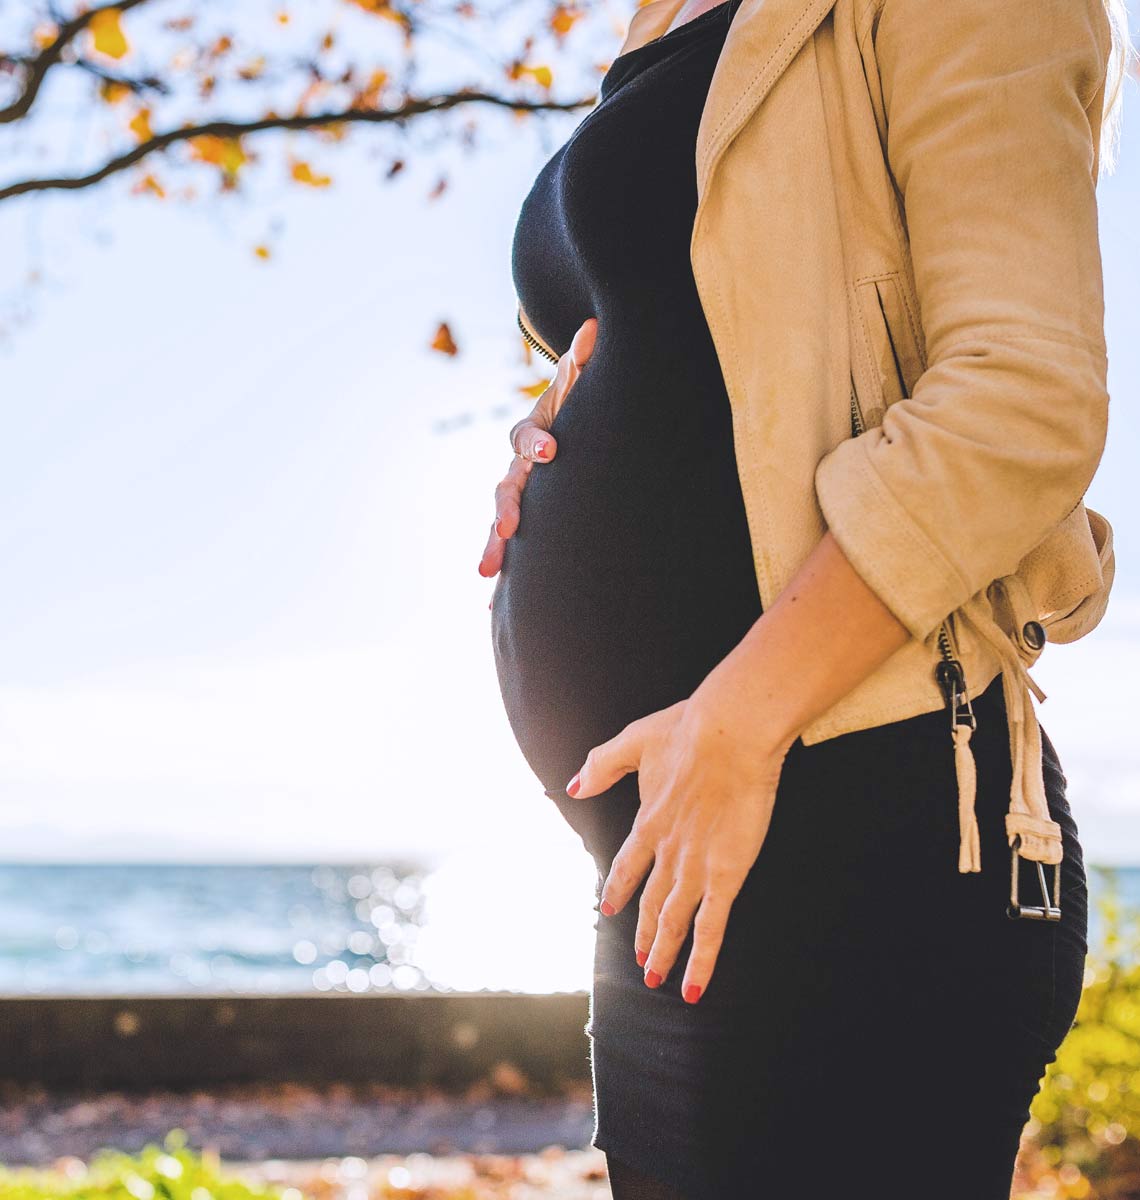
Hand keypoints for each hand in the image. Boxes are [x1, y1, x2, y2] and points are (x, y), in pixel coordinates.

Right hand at [478, 317, 596, 578]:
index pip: (529, 436)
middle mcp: (518, 468)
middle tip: (507, 529)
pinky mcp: (523, 525)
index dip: (538, 442)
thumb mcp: (580, 388)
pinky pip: (511, 551)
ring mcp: (516, 498)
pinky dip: (504, 577)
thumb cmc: (578, 412)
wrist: (563, 435)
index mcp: (534, 434)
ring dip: (494, 547)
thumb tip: (593, 326)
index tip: (552, 451)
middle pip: (505, 488)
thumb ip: (583, 364)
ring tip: (487, 574)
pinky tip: (491, 607)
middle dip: (505, 509)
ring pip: (500, 523)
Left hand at [565, 690, 793, 1003]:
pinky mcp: (726, 875)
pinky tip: (692, 986)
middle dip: (642, 933)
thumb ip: (602, 765)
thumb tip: (572, 786)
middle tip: (638, 959)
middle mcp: (667, 851)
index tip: (609, 909)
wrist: (729, 733)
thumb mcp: (635, 740)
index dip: (619, 889)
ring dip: (663, 952)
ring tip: (656, 977)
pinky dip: (701, 961)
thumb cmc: (689, 729)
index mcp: (648, 821)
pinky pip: (711, 928)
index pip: (628, 865)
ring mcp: (695, 867)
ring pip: (675, 922)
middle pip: (651, 902)